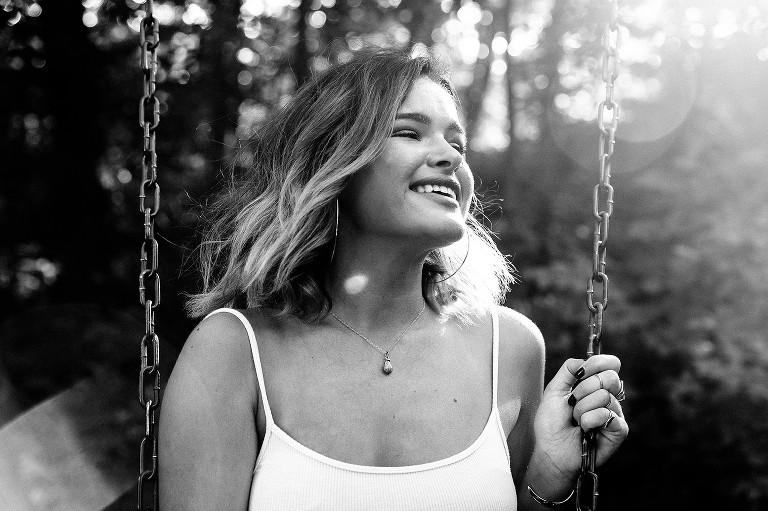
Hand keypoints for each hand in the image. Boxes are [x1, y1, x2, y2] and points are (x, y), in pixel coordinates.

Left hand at [532, 355, 628, 480]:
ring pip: (604, 396)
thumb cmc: (551, 423)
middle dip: (584, 389)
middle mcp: (609, 397)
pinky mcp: (619, 430)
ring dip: (582, 408)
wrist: (551, 450)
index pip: (610, 364)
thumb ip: (569, 370)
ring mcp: (615, 413)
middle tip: (572, 403)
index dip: (597, 363)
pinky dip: (590, 420)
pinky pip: (607, 414)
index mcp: (595, 385)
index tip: (580, 373)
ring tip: (576, 420)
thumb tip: (586, 360)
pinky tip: (585, 429)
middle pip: (610, 377)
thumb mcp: (555, 390)